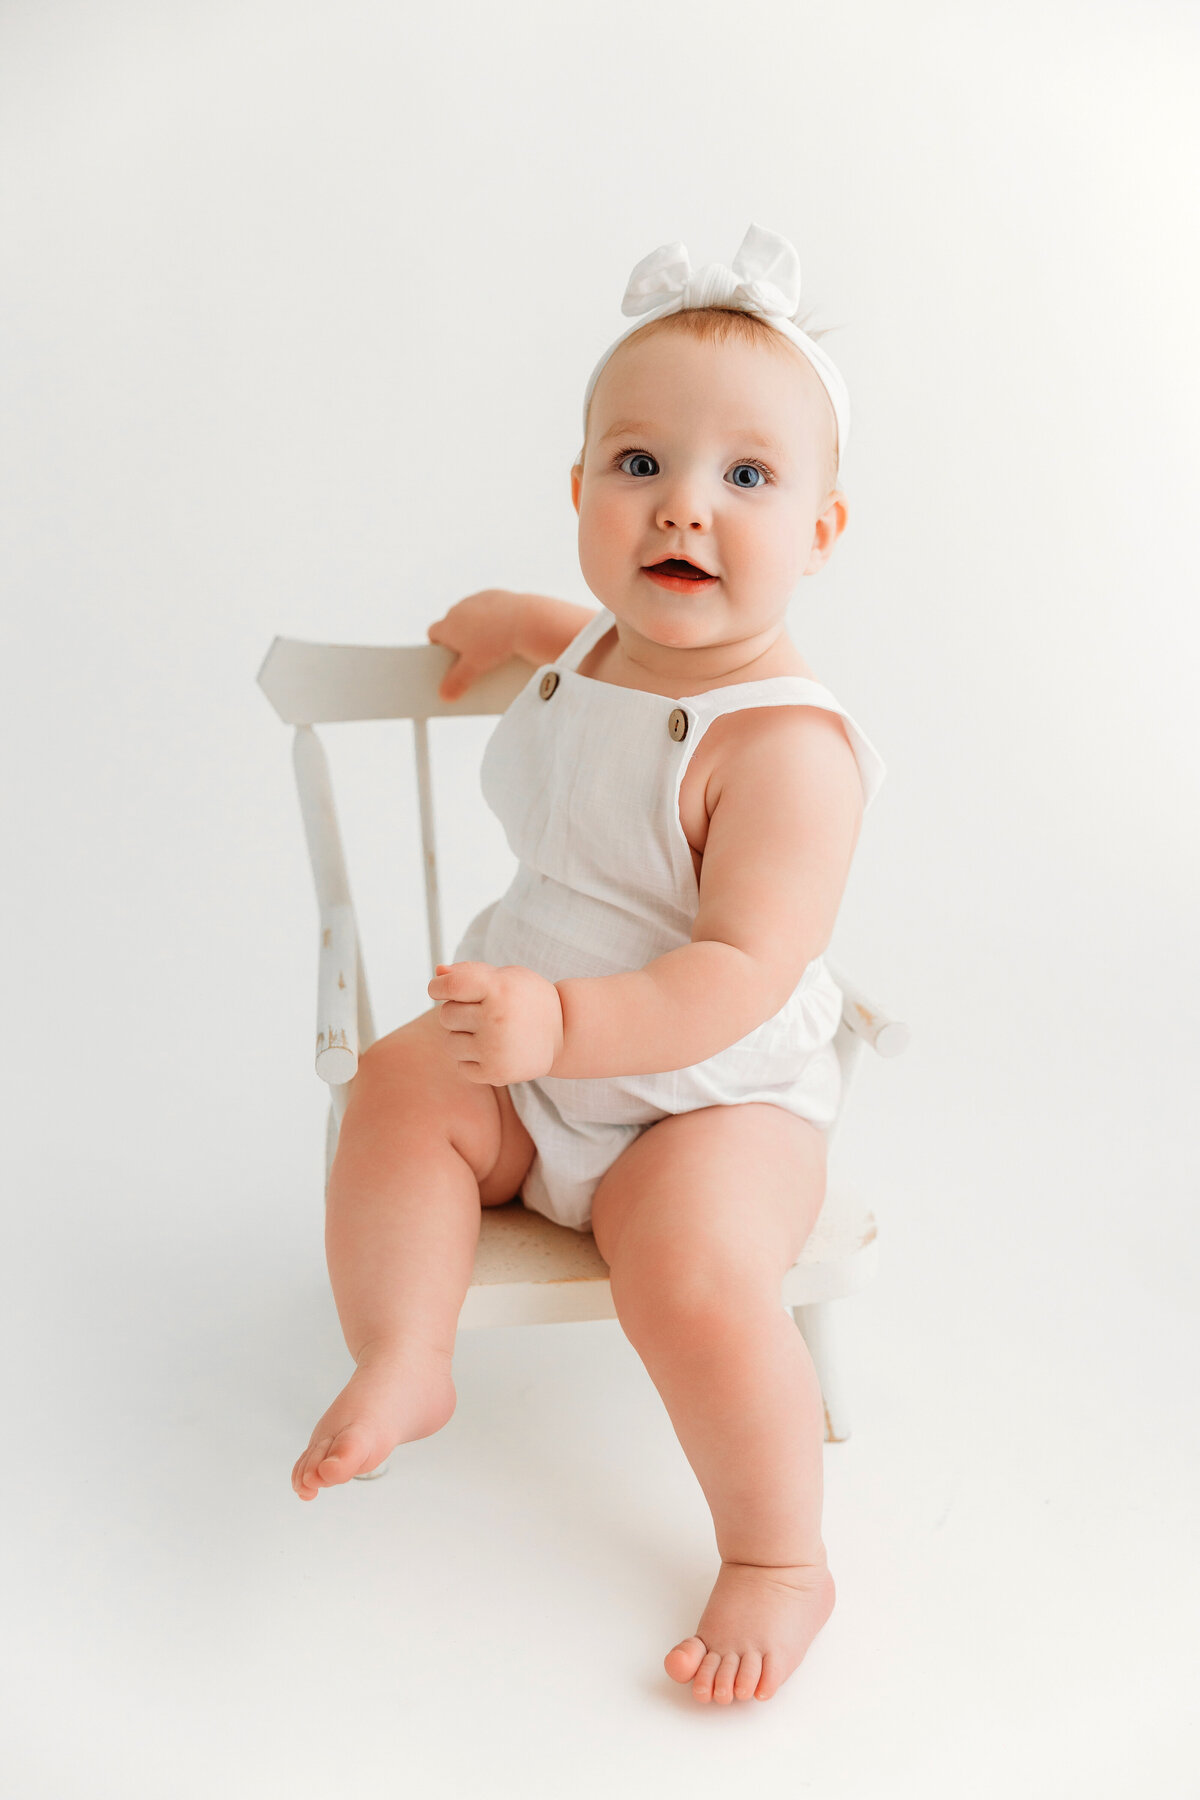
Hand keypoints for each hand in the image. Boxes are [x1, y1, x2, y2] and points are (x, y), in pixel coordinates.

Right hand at [426, 590, 524, 701]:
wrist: (527, 621)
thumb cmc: (497, 643)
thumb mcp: (475, 668)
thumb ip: (457, 682)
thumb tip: (445, 695)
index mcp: (449, 624)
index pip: (433, 633)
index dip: (439, 646)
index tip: (446, 658)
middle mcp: (459, 608)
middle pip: (452, 624)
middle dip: (458, 638)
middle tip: (470, 657)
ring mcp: (478, 599)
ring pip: (471, 614)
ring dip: (475, 626)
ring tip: (488, 645)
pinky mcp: (497, 595)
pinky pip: (490, 607)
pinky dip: (493, 616)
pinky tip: (504, 630)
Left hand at [427, 961, 563, 1084]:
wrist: (564, 1032)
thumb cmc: (528, 999)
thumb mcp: (506, 976)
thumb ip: (470, 971)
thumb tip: (438, 972)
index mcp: (499, 988)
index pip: (450, 986)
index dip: (438, 986)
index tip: (440, 988)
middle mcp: (496, 1018)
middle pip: (446, 1015)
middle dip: (458, 1012)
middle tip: (482, 1013)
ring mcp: (495, 1048)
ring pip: (451, 1043)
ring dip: (463, 1038)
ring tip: (489, 1033)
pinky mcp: (496, 1073)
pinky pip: (462, 1066)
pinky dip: (473, 1060)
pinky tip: (494, 1051)